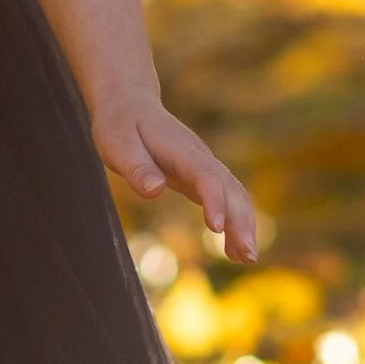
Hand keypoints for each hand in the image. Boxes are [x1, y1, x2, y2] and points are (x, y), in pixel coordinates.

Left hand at [91, 95, 259, 264]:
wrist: (129, 104)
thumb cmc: (120, 126)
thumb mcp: (117, 145)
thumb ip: (136, 167)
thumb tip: (154, 191)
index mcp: (180, 150)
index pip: (205, 176)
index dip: (215, 201)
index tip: (217, 229)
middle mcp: (199, 157)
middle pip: (230, 188)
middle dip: (241, 221)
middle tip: (247, 256)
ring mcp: (203, 165)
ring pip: (234, 194)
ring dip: (244, 224)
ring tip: (247, 259)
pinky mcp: (200, 176)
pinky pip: (226, 198)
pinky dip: (235, 222)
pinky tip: (234, 251)